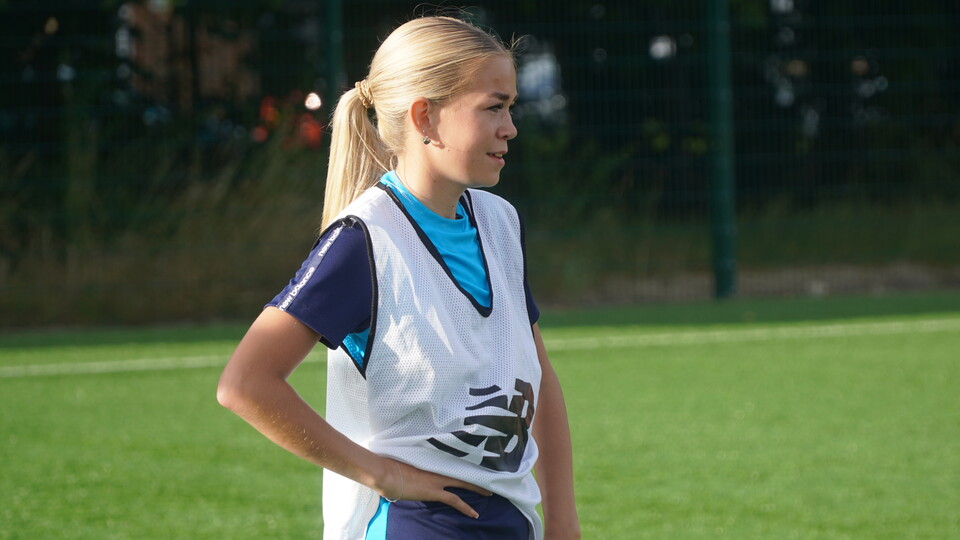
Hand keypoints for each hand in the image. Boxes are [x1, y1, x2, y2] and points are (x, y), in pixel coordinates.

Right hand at [375, 458, 491, 517]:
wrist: (387, 473)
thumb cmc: (390, 467)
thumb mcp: (403, 464)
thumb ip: (411, 466)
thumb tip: (409, 470)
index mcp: (430, 461)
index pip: (451, 462)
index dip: (461, 465)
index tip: (470, 465)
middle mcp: (437, 469)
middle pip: (462, 471)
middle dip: (475, 475)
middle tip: (488, 477)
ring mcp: (437, 480)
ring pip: (463, 484)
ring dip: (477, 489)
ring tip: (488, 493)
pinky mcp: (435, 491)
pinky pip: (455, 500)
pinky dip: (466, 507)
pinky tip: (474, 514)